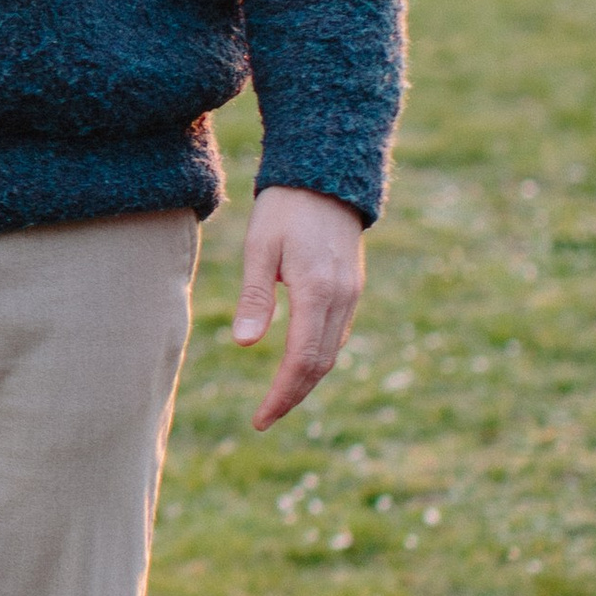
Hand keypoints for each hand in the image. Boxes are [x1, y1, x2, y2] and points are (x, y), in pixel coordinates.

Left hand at [233, 183, 366, 429]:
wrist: (325, 176)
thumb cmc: (285, 208)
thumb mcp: (260, 246)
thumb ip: (254, 296)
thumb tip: (244, 345)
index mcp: (317, 290)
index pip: (302, 359)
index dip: (283, 394)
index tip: (261, 418)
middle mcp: (341, 298)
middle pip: (320, 364)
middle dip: (293, 395)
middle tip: (264, 418)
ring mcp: (351, 294)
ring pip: (332, 351)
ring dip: (306, 379)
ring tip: (277, 399)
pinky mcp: (351, 288)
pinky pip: (337, 333)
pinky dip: (317, 356)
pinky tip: (297, 364)